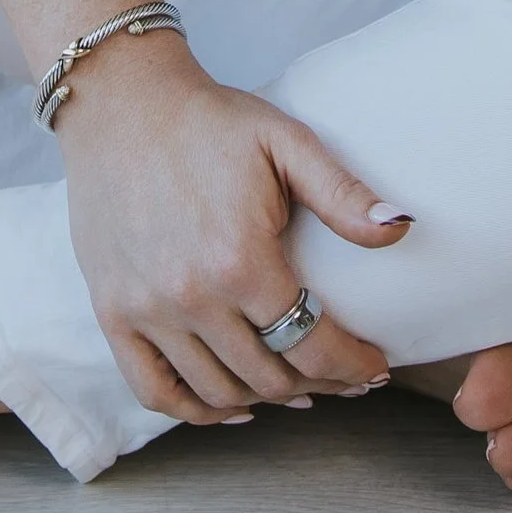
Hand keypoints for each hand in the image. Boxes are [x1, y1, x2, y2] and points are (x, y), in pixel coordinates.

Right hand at [55, 44, 407, 421]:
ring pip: (218, 391)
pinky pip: (153, 389)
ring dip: (265, 399)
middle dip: (320, 384)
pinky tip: (228, 401)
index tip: (375, 368)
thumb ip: (342, 192)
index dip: (352, 365)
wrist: (121, 102)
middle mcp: (191, 297)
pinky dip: (195, 409)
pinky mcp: (111, 311)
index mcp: (240, 261)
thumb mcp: (284, 141)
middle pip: (270, 377)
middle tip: (343, 375)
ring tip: (297, 386)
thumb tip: (400, 229)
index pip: (312, 345)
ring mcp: (146, 310)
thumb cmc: (208, 120)